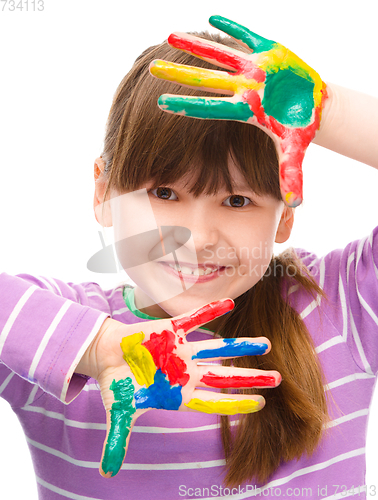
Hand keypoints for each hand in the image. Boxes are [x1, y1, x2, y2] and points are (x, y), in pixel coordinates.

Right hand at [77, 299, 280, 477]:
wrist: (106, 355)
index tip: (261, 404)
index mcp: (178, 393)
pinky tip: (230, 303)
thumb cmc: (116, 384)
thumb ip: (117, 440)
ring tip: (267, 343)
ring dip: (240, 345)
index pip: (214, 402)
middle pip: (225, 376)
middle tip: (279, 379)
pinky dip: (210, 312)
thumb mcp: (119, 413)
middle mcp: (187, 372)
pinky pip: (194, 319)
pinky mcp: (171, 330)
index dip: (236, 404)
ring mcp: (182, 350)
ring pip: (217, 347)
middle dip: (251, 378)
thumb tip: (106, 473)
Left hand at [149, 15, 327, 206]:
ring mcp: (254, 70)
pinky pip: (247, 36)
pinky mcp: (269, 52)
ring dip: (196, 46)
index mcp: (244, 111)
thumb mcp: (294, 152)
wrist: (312, 108)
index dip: (185, 105)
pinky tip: (213, 15)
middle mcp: (243, 89)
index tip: (159, 103)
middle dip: (179, 74)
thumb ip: (291, 176)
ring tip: (170, 36)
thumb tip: (295, 204)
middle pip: (205, 80)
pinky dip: (233, 26)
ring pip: (220, 55)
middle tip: (153, 68)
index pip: (209, 108)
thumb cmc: (297, 129)